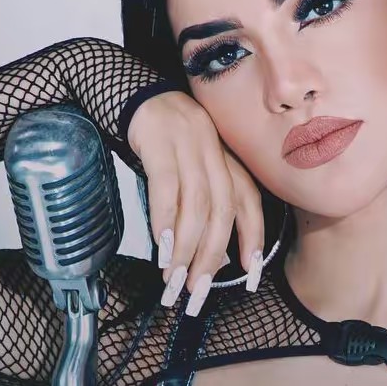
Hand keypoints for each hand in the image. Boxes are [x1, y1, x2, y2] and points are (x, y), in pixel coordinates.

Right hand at [127, 91, 264, 315]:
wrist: (133, 93)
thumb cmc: (165, 138)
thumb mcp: (193, 163)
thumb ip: (203, 197)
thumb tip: (205, 249)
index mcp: (225, 156)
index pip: (249, 200)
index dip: (253, 237)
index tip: (250, 274)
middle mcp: (213, 150)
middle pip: (223, 209)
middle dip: (212, 256)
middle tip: (197, 292)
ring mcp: (187, 143)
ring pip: (197, 203)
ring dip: (187, 247)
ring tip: (173, 278)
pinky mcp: (158, 141)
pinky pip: (166, 185)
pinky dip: (165, 219)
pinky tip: (161, 246)